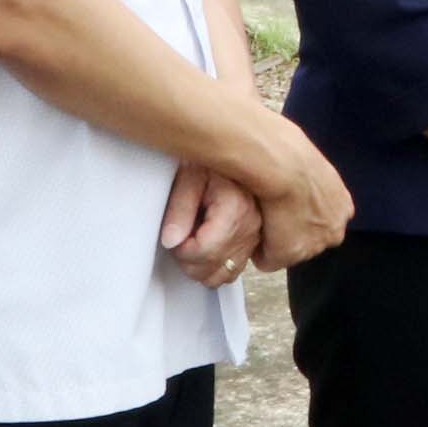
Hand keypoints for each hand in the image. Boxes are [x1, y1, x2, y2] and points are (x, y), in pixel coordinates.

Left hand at [158, 162, 257, 288]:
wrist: (232, 151)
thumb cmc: (209, 161)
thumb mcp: (187, 176)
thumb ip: (179, 209)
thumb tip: (172, 240)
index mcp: (236, 207)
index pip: (205, 251)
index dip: (181, 251)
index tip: (172, 238)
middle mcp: (252, 225)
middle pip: (214, 268)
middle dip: (188, 261)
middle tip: (177, 238)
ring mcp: (255, 236)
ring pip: (224, 275)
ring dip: (201, 268)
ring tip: (189, 244)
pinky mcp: (254, 241)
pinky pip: (233, 270)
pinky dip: (215, 266)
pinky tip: (203, 248)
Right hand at [237, 114, 353, 271]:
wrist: (281, 164)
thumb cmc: (290, 153)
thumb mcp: (313, 165)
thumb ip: (313, 182)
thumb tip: (299, 182)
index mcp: (343, 207)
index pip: (320, 221)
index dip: (298, 215)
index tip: (285, 206)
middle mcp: (334, 231)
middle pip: (306, 240)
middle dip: (289, 232)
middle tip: (271, 212)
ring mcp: (312, 246)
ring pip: (287, 251)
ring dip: (274, 239)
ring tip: (262, 216)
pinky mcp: (288, 254)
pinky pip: (269, 260)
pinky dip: (260, 249)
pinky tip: (255, 226)